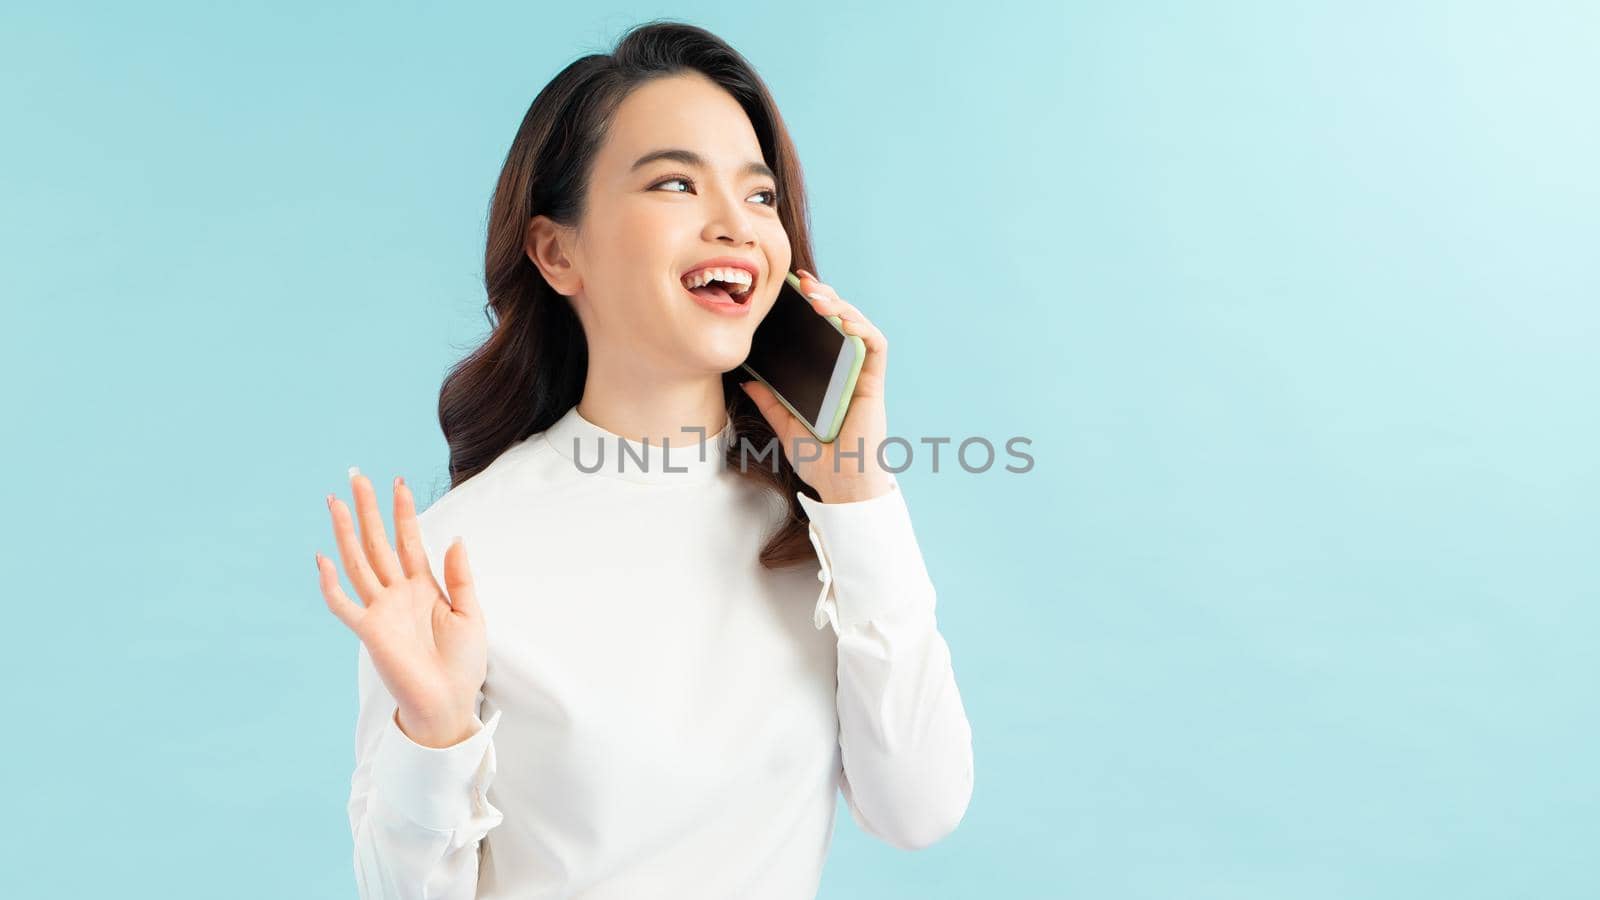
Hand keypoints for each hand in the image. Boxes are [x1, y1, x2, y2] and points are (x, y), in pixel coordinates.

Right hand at [316, 469, 487, 747]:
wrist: (450, 703)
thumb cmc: (463, 664)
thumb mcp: (471, 614)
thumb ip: (460, 577)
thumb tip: (455, 538)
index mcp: (424, 587)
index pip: (409, 540)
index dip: (403, 511)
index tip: (398, 481)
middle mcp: (398, 593)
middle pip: (378, 542)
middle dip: (368, 510)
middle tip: (357, 475)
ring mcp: (381, 610)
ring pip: (358, 562)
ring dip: (346, 532)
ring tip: (335, 501)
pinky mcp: (370, 632)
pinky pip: (344, 604)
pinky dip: (331, 583)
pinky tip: (323, 557)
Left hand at [741, 269, 893, 503]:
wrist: (840, 485)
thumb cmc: (819, 460)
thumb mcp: (784, 425)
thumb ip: (770, 401)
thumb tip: (746, 379)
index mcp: (829, 376)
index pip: (823, 332)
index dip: (812, 306)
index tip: (791, 289)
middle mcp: (848, 371)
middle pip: (842, 322)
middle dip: (824, 296)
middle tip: (802, 283)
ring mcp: (863, 375)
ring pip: (859, 326)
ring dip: (841, 305)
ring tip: (817, 296)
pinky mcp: (875, 383)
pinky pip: (876, 346)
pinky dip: (862, 328)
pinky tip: (843, 320)